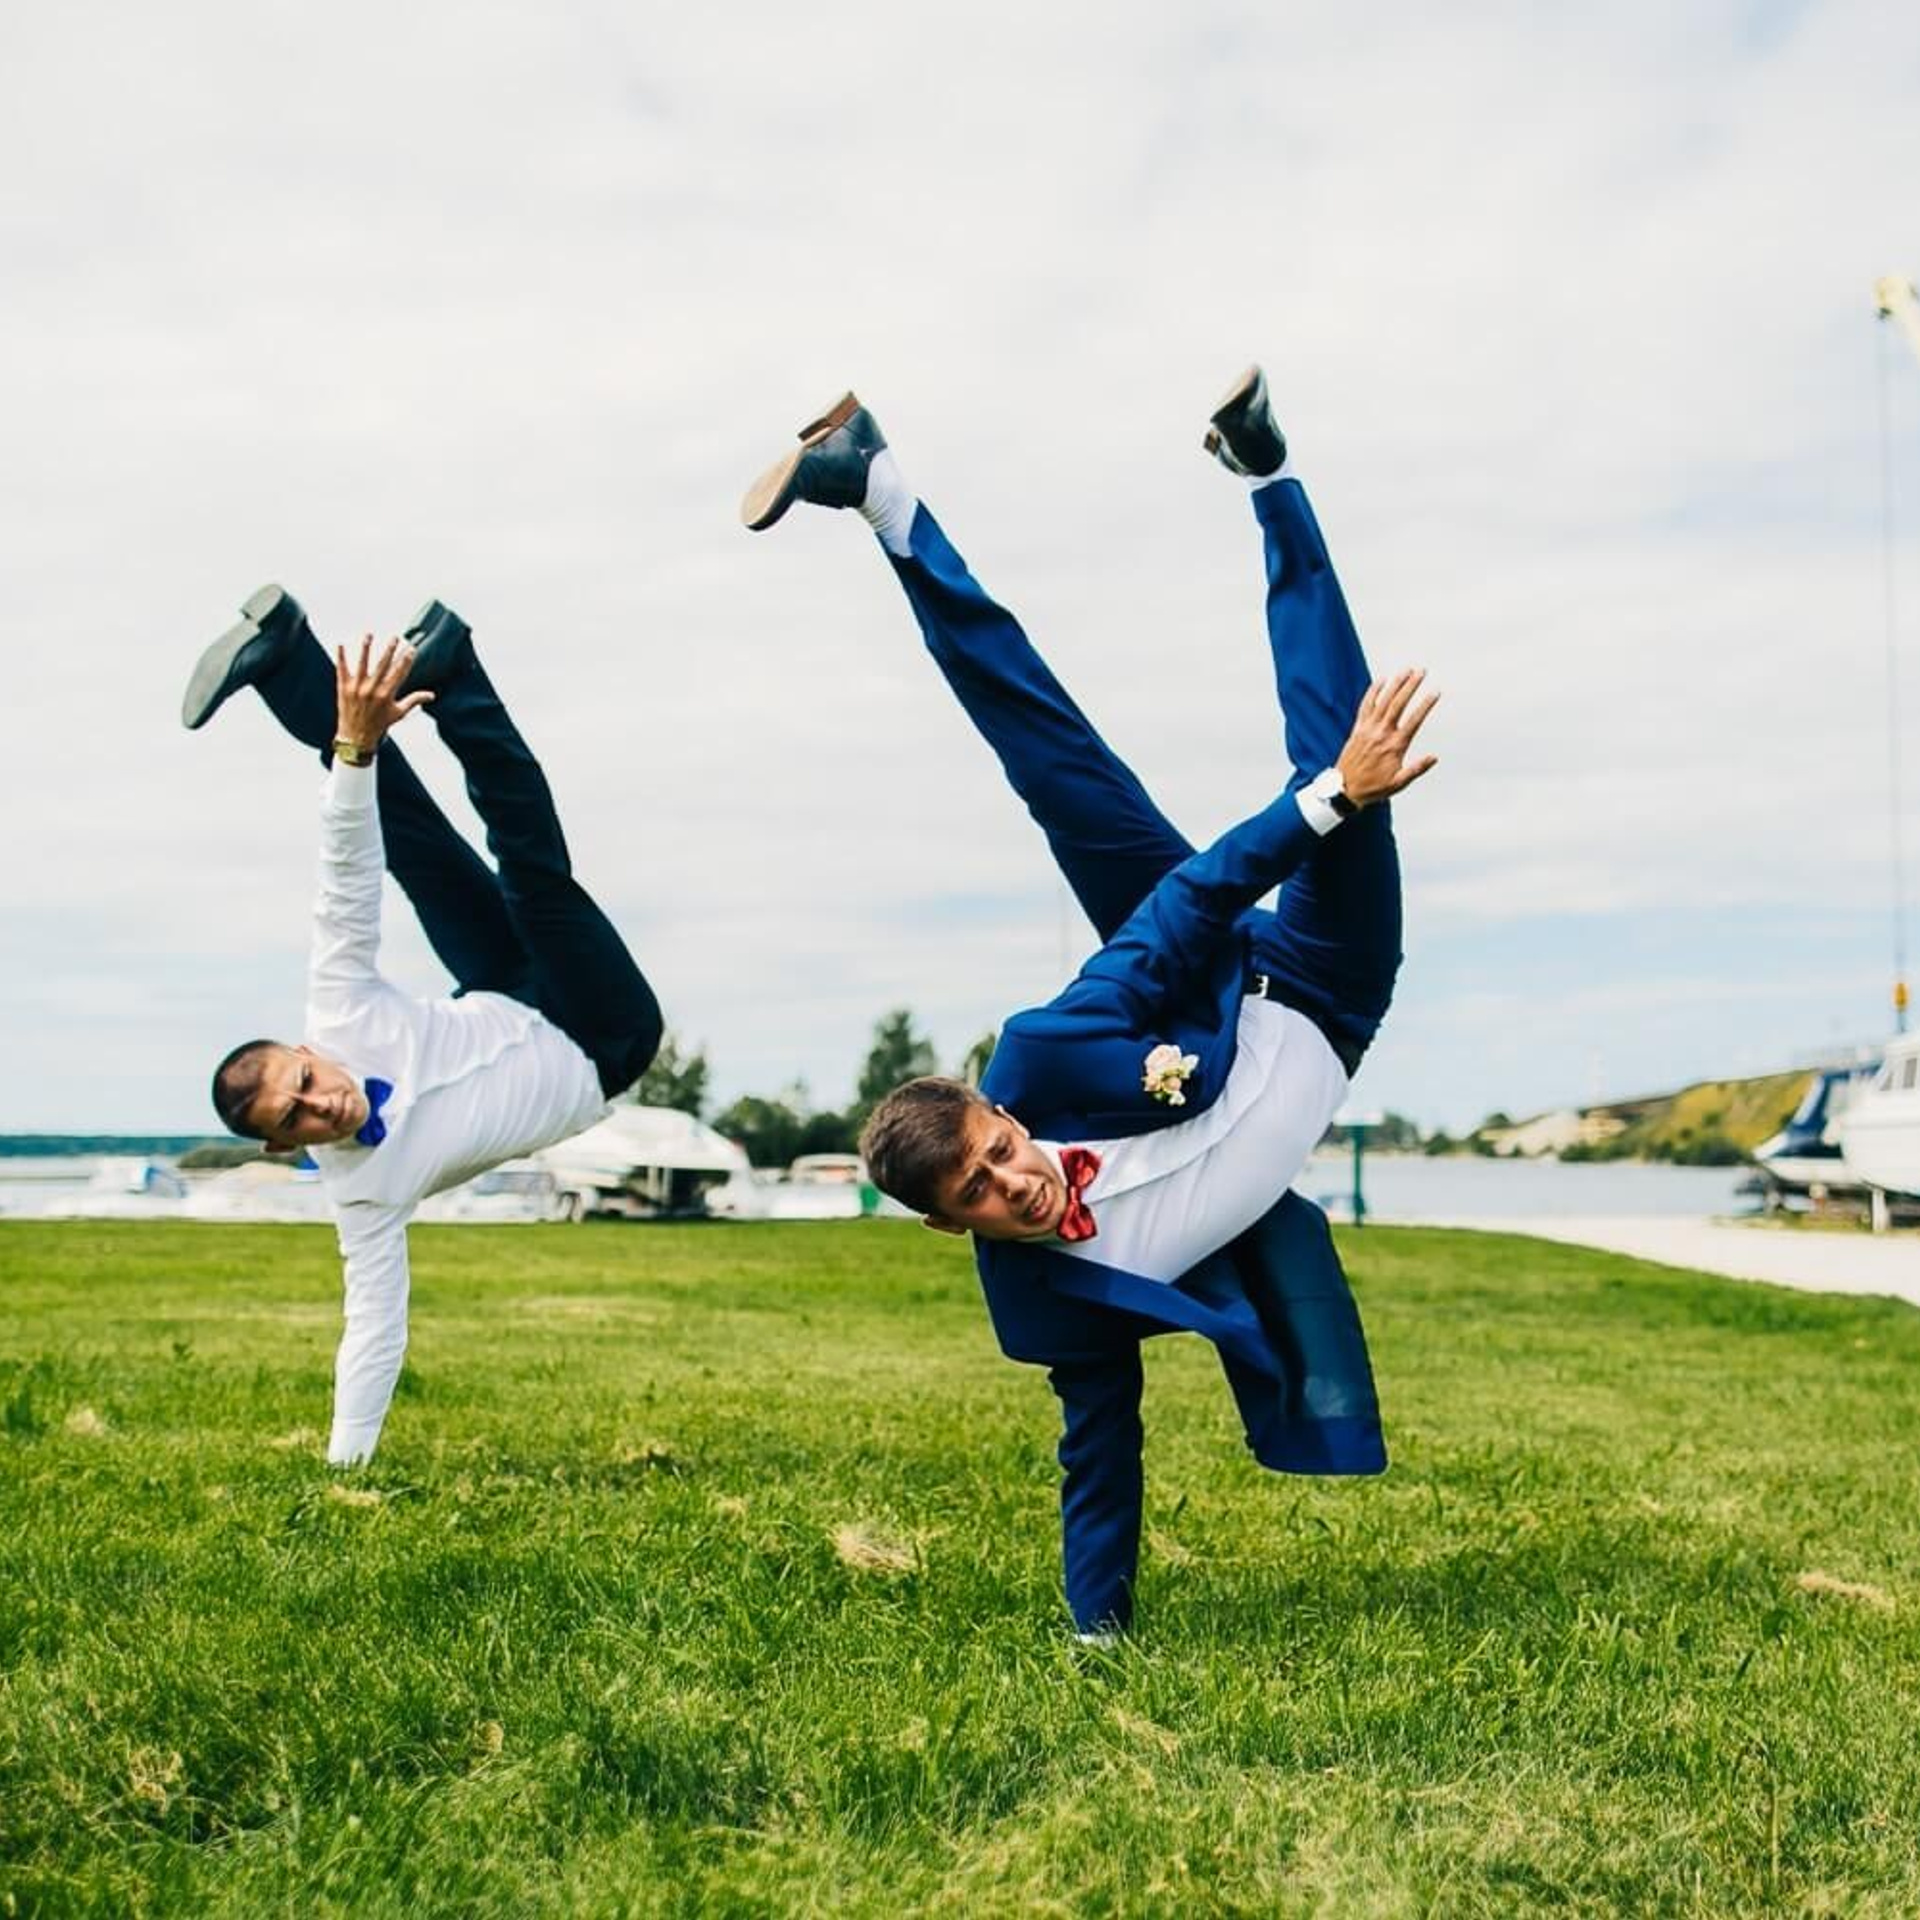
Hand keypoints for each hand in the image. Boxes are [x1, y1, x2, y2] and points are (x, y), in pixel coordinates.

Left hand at [334, 635, 433, 754]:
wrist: (356, 737)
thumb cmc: (380, 725)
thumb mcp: (399, 713)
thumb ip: (414, 700)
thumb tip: (432, 695)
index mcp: (387, 695)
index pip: (399, 672)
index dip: (406, 660)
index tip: (411, 649)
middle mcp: (372, 689)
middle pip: (383, 665)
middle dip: (390, 650)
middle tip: (395, 638)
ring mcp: (357, 688)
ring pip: (362, 663)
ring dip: (366, 648)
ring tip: (369, 635)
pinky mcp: (344, 688)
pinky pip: (342, 669)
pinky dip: (341, 657)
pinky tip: (341, 644)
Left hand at [1333, 668, 1439, 806]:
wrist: (1344, 789)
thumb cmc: (1372, 788)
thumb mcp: (1399, 783)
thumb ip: (1417, 769)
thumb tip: (1434, 758)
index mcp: (1395, 746)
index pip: (1414, 720)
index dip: (1426, 704)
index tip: (1435, 692)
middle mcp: (1381, 733)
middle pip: (1398, 703)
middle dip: (1411, 686)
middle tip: (1422, 672)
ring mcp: (1368, 729)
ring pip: (1383, 700)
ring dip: (1395, 684)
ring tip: (1406, 671)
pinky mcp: (1358, 728)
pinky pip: (1365, 705)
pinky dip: (1373, 692)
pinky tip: (1381, 681)